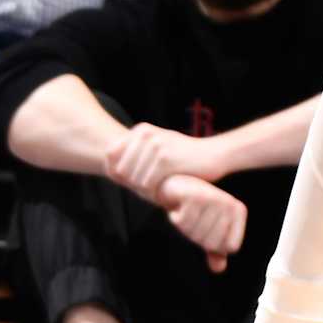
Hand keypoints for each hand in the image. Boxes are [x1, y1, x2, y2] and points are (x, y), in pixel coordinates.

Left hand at [106, 122, 221, 200]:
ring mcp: (154, 145)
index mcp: (140, 130)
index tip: (146, 179)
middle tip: (156, 188)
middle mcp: (145, 133)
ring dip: (146, 191)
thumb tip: (106, 166)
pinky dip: (156, 193)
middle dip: (136, 185)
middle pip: (122, 172)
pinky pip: (147, 185)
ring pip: (133, 180)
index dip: (125, 177)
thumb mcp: (157, 149)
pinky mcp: (164, 158)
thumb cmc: (185, 158)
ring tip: (164, 188)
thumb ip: (133, 155)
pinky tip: (169, 190)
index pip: (113, 161)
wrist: (215, 155)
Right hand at [162, 173, 246, 272]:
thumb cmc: (197, 209)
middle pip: (212, 244)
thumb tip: (219, 269)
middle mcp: (229, 203)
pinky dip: (177, 217)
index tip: (209, 230)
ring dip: (187, 228)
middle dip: (199, 237)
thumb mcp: (209, 229)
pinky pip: (183, 223)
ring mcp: (213, 198)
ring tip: (188, 212)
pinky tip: (179, 205)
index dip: (215, 246)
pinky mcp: (196, 194)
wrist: (177, 183)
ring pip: (196, 234)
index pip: (230, 247)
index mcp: (238, 211)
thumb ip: (216, 249)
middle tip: (195, 220)